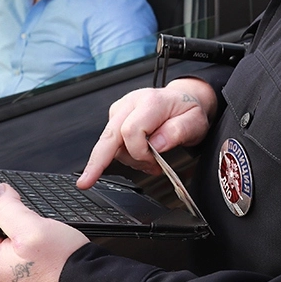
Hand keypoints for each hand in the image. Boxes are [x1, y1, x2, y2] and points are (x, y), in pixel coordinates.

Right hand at [77, 77, 216, 188]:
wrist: (183, 99)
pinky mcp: (116, 117)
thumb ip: (177, 132)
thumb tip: (156, 146)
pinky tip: (141, 156)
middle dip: (97, 161)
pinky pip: (112, 142)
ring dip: (128, 160)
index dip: (140, 152)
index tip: (155, 161)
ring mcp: (121, 109)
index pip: (131, 130)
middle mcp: (131, 103)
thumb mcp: (195, 122)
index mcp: (150, 101)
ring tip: (151, 162)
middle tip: (86, 182)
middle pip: (108, 135)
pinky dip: (125, 155)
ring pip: (110, 143)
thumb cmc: (188, 110)